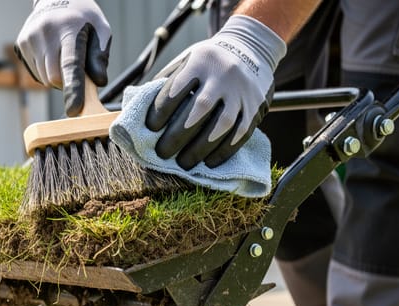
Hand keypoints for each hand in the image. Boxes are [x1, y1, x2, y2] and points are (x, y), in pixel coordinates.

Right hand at [15, 0, 111, 115]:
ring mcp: (31, 38)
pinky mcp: (22, 43)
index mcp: (68, 29)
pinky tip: (52, 54)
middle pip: (55, 78)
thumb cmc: (83, 18)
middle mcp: (46, 33)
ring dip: (57, 77)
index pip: (70, 65)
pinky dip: (46, 71)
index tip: (75, 110)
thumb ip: (100, 55)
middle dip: (67, 82)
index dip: (73, 90)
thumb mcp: (101, 29)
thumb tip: (98, 81)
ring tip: (63, 56)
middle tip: (76, 68)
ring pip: (45, 78)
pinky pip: (36, 73)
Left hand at [145, 15, 285, 169]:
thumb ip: (168, 79)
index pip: (177, 89)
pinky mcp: (255, 107)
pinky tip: (208, 162)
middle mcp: (223, 75)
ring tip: (184, 163)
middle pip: (199, 109)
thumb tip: (143, 106)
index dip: (161, 111)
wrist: (251, 48)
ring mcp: (242, 92)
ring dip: (200, 148)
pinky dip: (223, 151)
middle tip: (162, 153)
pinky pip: (240, 133)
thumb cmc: (209, 61)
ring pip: (222, 124)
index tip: (151, 129)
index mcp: (200, 61)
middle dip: (178, 135)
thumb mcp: (188, 58)